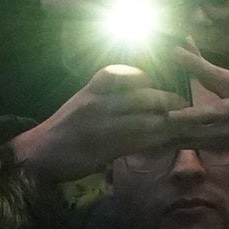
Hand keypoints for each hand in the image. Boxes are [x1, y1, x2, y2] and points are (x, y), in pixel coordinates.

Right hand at [9, 64, 182, 183]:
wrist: (38, 155)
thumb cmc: (64, 128)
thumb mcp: (82, 102)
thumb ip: (108, 95)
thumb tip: (142, 87)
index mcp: (91, 91)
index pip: (120, 73)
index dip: (142, 75)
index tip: (156, 80)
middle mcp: (98, 105)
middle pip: (143, 96)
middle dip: (169, 100)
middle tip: (185, 103)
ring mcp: (103, 127)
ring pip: (147, 120)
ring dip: (171, 122)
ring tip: (190, 123)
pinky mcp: (107, 149)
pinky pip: (141, 142)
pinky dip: (160, 141)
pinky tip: (173, 141)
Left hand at [163, 49, 228, 172]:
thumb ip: (215, 124)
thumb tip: (184, 129)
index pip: (217, 71)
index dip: (199, 59)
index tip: (182, 43)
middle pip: (217, 76)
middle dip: (195, 65)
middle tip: (175, 52)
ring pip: (216, 110)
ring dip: (191, 114)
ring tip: (170, 116)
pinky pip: (223, 132)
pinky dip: (203, 138)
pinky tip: (187, 141)